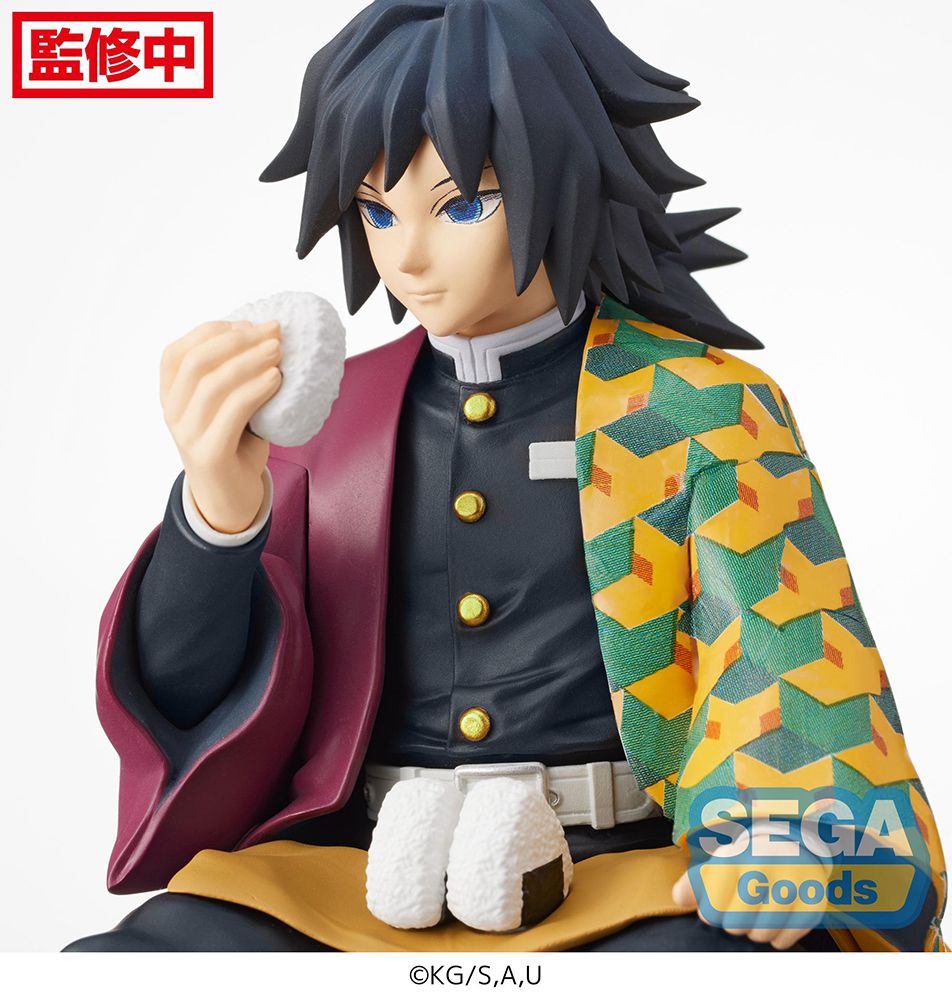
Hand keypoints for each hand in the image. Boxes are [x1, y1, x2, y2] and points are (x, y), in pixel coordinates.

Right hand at [160, 319, 282, 532]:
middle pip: (197, 362)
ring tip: (278, 351)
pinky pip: (232, 412)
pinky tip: (276, 379)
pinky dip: (256, 390)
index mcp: (170, 395)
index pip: (178, 352)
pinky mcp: (209, 454)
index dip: (213, 331)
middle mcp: (172, 413)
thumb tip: (265, 335)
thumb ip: (232, 375)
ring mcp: (187, 435)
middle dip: (238, 340)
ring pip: (213, 385)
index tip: (249, 323)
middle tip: (274, 333)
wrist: (229, 497)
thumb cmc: (234, 443)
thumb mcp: (226, 403)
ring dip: (250, 361)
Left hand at [672, 840, 826, 950]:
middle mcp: (764, 867)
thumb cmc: (748, 858)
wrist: (793, 844)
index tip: (716, 906)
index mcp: (736, 856)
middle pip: (735, 925)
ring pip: (760, 935)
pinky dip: (777, 937)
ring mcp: (791, 884)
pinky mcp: (812, 903)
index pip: (711, 909)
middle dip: (733, 923)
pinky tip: (776, 918)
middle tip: (740, 909)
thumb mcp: (719, 861)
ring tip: (757, 912)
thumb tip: (679, 900)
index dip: (711, 913)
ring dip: (754, 931)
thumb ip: (695, 881)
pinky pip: (785, 940)